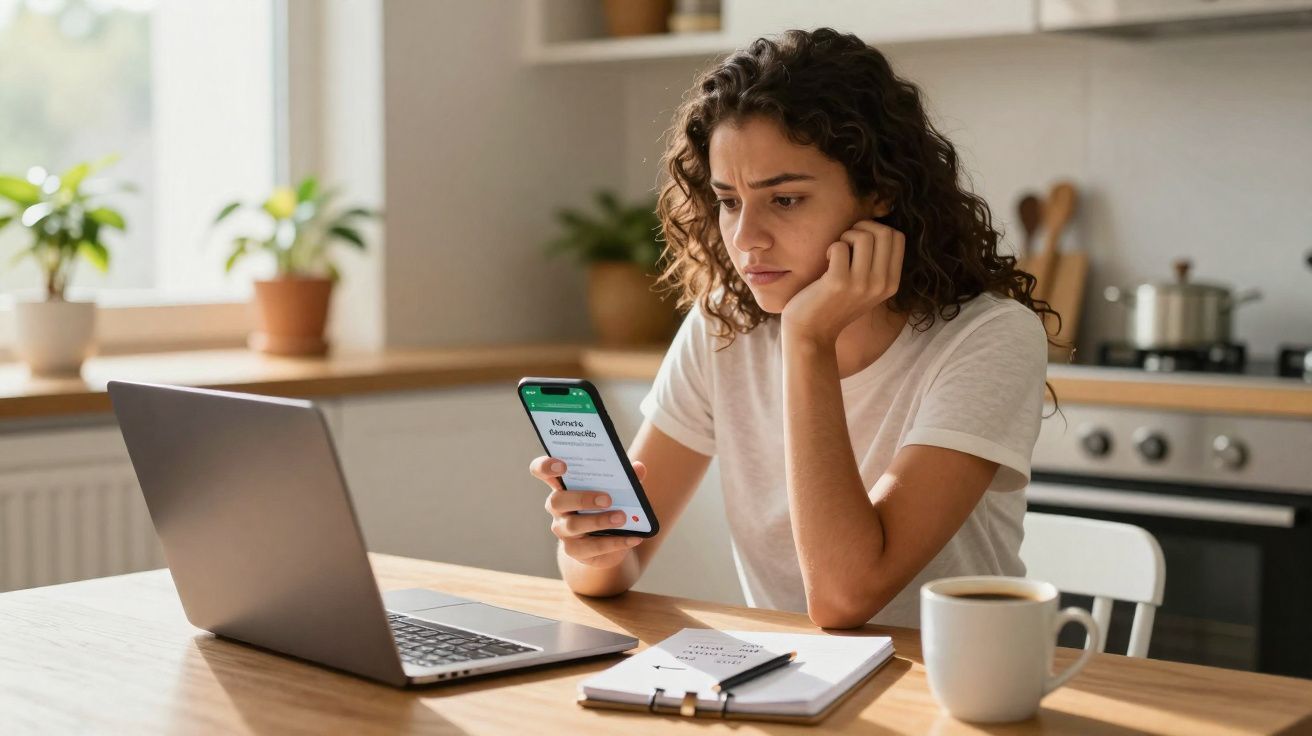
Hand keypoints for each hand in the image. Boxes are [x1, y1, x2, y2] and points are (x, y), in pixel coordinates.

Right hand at [529, 456, 645, 567]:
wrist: (609, 540)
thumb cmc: (609, 505)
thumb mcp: (619, 489)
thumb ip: (627, 478)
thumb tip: (638, 468)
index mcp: (563, 484)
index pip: (542, 471)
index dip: (546, 467)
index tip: (563, 465)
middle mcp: (557, 507)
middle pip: (557, 500)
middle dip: (581, 498)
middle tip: (607, 499)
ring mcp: (563, 530)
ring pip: (573, 526)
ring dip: (599, 521)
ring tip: (622, 518)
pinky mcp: (574, 550)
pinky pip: (591, 548)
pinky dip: (615, 542)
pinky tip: (633, 538)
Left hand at [780, 219, 904, 344]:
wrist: (812, 333)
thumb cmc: (835, 304)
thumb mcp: (867, 288)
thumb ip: (877, 264)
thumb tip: (877, 226)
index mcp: (892, 283)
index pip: (897, 237)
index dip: (876, 229)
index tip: (859, 241)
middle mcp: (881, 284)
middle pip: (883, 232)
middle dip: (862, 228)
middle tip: (846, 242)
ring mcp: (861, 284)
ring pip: (863, 236)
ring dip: (845, 236)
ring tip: (836, 252)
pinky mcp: (838, 282)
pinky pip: (839, 245)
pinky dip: (830, 247)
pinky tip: (826, 262)